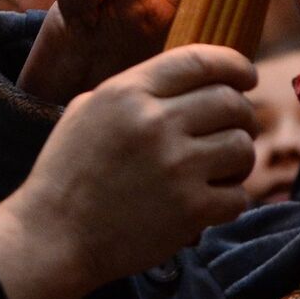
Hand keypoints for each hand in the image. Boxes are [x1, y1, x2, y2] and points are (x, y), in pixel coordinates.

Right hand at [0, 46, 255, 298]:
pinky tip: (210, 203)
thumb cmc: (68, 173)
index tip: (246, 76)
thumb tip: (190, 79)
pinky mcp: (190, 210)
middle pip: (231, 102)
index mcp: (128, 93)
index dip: (234, 65)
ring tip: (221, 169)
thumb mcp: (87, 110)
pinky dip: (231, 200)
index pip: (200, 61)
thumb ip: (135, 90)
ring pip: (242, 146)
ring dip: (239, 158)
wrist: (53, 237)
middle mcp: (156, 123)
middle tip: (236, 128)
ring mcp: (176, 167)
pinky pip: (239, 196)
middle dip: (242, 114)